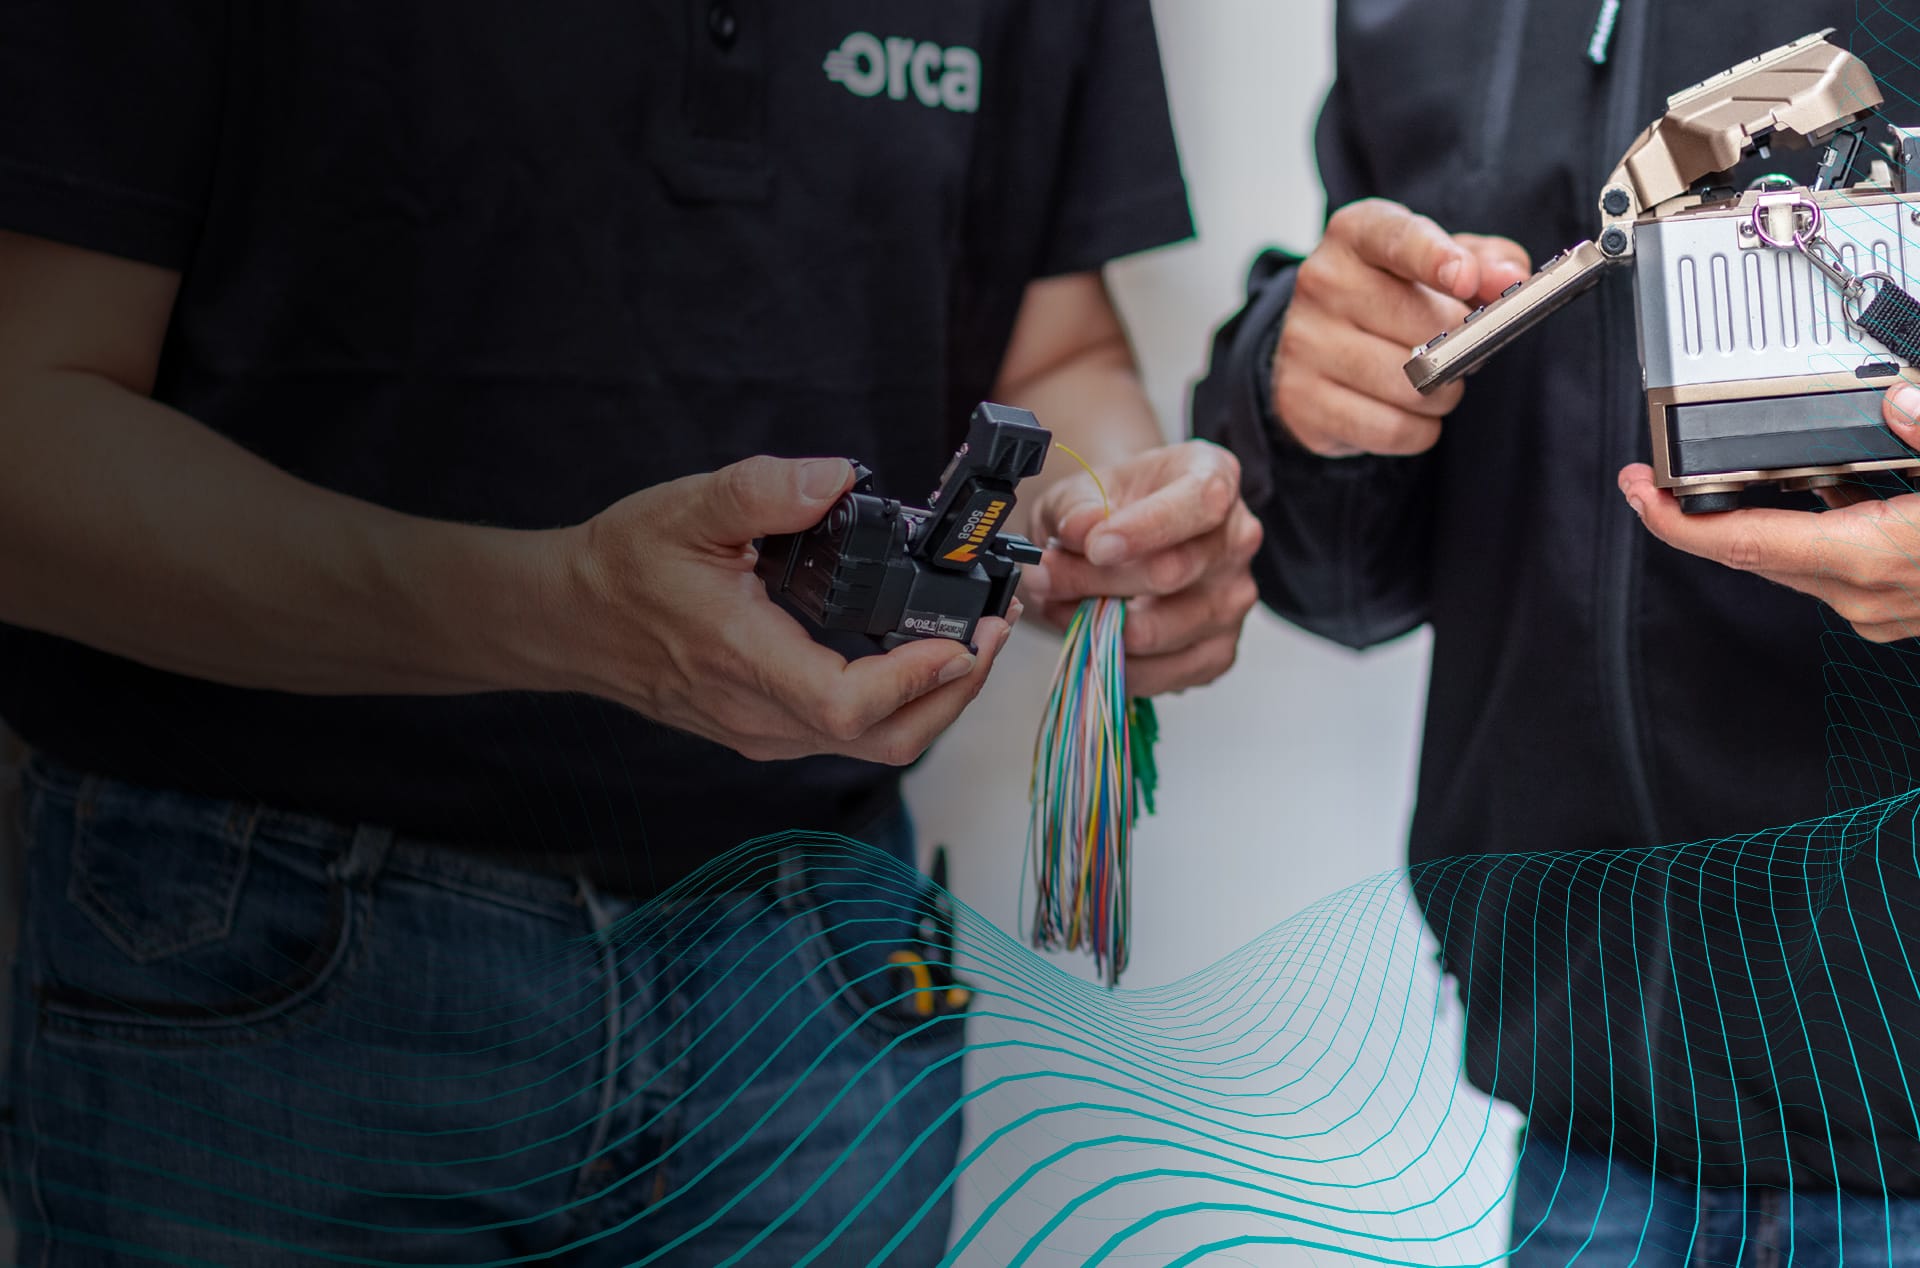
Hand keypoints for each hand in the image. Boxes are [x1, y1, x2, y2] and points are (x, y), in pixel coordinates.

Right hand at [555, 455, 1016, 762]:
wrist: (570, 620)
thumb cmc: (624, 567)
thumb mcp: (689, 508)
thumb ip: (766, 490)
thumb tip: (835, 477)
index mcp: (744, 659)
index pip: (850, 703)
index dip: (920, 679)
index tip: (966, 637)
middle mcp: (759, 714)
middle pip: (885, 741)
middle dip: (956, 693)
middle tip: (993, 635)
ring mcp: (763, 732)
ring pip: (874, 746)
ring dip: (934, 701)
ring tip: (969, 640)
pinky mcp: (766, 732)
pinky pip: (850, 736)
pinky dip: (900, 705)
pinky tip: (917, 657)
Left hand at [1022, 440, 1262, 695]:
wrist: (1117, 539)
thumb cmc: (1106, 508)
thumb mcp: (1078, 492)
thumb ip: (1077, 507)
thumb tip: (1080, 530)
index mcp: (1214, 477)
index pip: (1200, 503)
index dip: (1145, 528)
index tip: (1095, 547)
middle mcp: (1237, 538)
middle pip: (1172, 572)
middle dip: (1095, 581)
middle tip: (1043, 577)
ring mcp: (1234, 599)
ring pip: (1162, 630)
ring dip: (1097, 626)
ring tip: (1059, 606)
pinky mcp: (1219, 649)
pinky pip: (1164, 672)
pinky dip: (1115, 662)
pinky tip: (1091, 635)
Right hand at [1275, 198, 1529, 456]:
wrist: (1322, 345)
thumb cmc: (1395, 296)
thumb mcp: (1441, 262)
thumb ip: (1486, 261)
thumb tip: (1510, 278)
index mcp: (1356, 234)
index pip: (1397, 238)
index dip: (1434, 258)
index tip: (1465, 278)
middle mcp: (1320, 282)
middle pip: (1424, 325)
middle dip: (1462, 345)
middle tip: (1462, 347)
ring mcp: (1303, 343)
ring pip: (1411, 385)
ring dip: (1443, 392)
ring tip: (1432, 380)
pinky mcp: (1302, 400)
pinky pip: (1391, 428)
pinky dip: (1419, 428)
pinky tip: (1408, 411)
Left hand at [1618, 385, 1919, 643]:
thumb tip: (1894, 402)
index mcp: (1867, 557)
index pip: (1742, 542)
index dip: (1676, 521)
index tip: (1639, 492)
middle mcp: (1860, 592)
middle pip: (1751, 552)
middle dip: (1696, 516)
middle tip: (1653, 482)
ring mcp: (1874, 605)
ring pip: (1787, 559)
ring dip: (1756, 520)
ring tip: (1722, 479)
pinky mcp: (1889, 604)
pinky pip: (1827, 563)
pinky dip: (1812, 527)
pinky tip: (1822, 490)